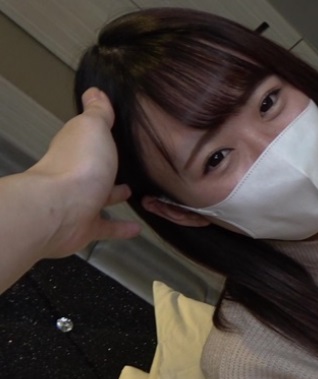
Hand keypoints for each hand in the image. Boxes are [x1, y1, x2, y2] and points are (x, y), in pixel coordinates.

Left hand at [29, 87, 139, 257]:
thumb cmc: (80, 164)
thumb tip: (94, 91)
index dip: (98, 134)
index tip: (114, 131)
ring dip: (114, 195)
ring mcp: (79, 203)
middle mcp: (75, 175)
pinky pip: (106, 226)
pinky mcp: (86, 227)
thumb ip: (97, 112)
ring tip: (135, 192)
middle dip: (107, 166)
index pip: (86, 139)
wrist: (63, 209)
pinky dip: (121, 228)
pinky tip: (137, 229)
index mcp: (75, 149)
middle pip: (92, 168)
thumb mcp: (92, 127)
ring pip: (99, 197)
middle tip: (130, 164)